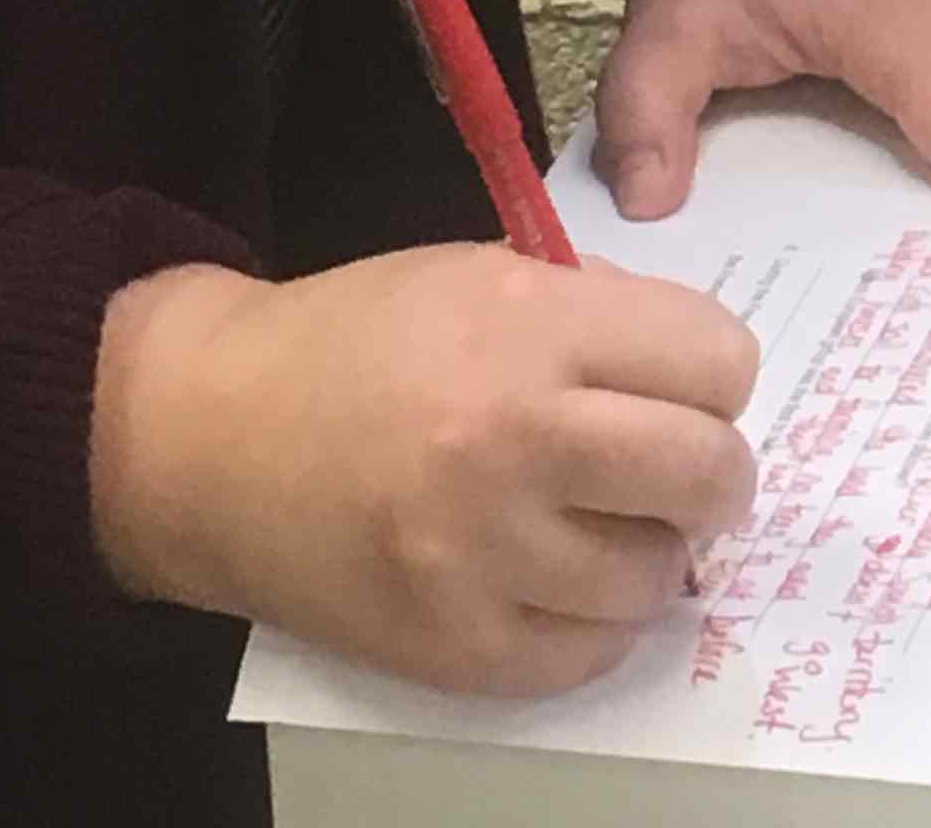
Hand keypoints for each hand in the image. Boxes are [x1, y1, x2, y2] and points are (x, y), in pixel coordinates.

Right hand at [90, 246, 756, 696]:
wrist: (214, 438)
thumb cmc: (361, 341)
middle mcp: (513, 441)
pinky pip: (588, 654)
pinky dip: (596, 619)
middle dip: (717, 468)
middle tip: (687, 465)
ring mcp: (480, 556)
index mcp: (530, 329)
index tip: (689, 384)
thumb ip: (601, 313)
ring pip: (657, 575)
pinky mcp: (449, 647)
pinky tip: (564, 576)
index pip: (716, 361)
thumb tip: (704, 379)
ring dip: (653, 548)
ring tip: (611, 520)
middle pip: (707, 472)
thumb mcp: (487, 276)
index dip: (715, 372)